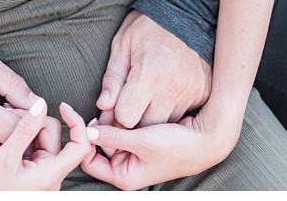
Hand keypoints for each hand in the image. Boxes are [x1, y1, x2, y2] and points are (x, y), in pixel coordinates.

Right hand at [0, 99, 95, 190]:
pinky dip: (21, 140)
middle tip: (11, 114)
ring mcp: (41, 175)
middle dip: (36, 123)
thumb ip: (24, 130)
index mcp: (52, 173)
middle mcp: (51, 175)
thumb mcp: (5, 157)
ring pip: (41, 142)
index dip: (76, 123)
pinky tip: (4, 137)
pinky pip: (32, 150)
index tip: (62, 106)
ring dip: (26, 130)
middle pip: (55, 138)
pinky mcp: (31, 175)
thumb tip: (40, 106)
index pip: (80, 146)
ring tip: (3, 128)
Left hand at [81, 104, 239, 188]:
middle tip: (103, 111)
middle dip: (99, 129)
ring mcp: (132, 156)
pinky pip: (121, 132)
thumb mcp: (141, 141)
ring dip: (110, 123)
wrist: (205, 140)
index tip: (81, 120)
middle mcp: (126, 168)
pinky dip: (120, 121)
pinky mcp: (138, 144)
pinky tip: (125, 110)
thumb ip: (112, 137)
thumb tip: (85, 132)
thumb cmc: (177, 146)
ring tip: (116, 109)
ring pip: (109, 137)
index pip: (89, 162)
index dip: (83, 142)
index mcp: (124, 177)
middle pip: (97, 147)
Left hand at [97, 10, 211, 128]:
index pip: (126, 118)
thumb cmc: (148, 27)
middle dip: (135, 122)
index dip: (116, 116)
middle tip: (130, 107)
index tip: (114, 109)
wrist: (187, 13)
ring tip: (148, 100)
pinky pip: (185, 115)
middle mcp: (172, 90)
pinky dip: (173, 111)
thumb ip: (113, 78)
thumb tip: (104, 106)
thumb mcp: (122, 45)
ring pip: (168, 126)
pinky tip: (166, 96)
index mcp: (147, 76)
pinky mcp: (204, 94)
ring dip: (155, 119)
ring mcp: (191, 93)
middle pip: (148, 128)